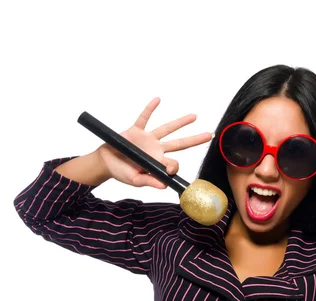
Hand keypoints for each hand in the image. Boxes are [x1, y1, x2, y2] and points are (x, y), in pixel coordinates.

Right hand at [96, 97, 211, 188]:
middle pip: (180, 143)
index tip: (169, 170)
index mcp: (157, 162)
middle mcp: (156, 149)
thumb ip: (150, 182)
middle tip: (210, 135)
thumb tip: (165, 186)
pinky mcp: (136, 131)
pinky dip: (150, 109)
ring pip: (167, 129)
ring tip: (195, 116)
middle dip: (195, 140)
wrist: (106, 162)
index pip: (173, 163)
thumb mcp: (135, 180)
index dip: (174, 166)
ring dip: (180, 122)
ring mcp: (148, 139)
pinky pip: (144, 118)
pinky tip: (158, 100)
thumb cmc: (121, 172)